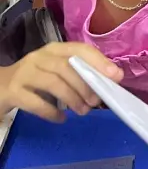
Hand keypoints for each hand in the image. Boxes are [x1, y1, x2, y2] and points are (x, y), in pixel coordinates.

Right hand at [0, 43, 121, 122]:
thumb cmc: (34, 79)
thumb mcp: (56, 71)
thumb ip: (79, 72)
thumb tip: (111, 79)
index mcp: (53, 49)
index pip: (79, 49)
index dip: (99, 61)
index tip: (115, 76)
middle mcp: (38, 57)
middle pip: (67, 67)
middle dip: (86, 85)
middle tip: (97, 101)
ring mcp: (23, 73)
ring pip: (53, 83)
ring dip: (72, 99)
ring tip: (83, 111)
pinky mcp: (12, 92)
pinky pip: (35, 102)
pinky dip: (51, 112)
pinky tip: (61, 119)